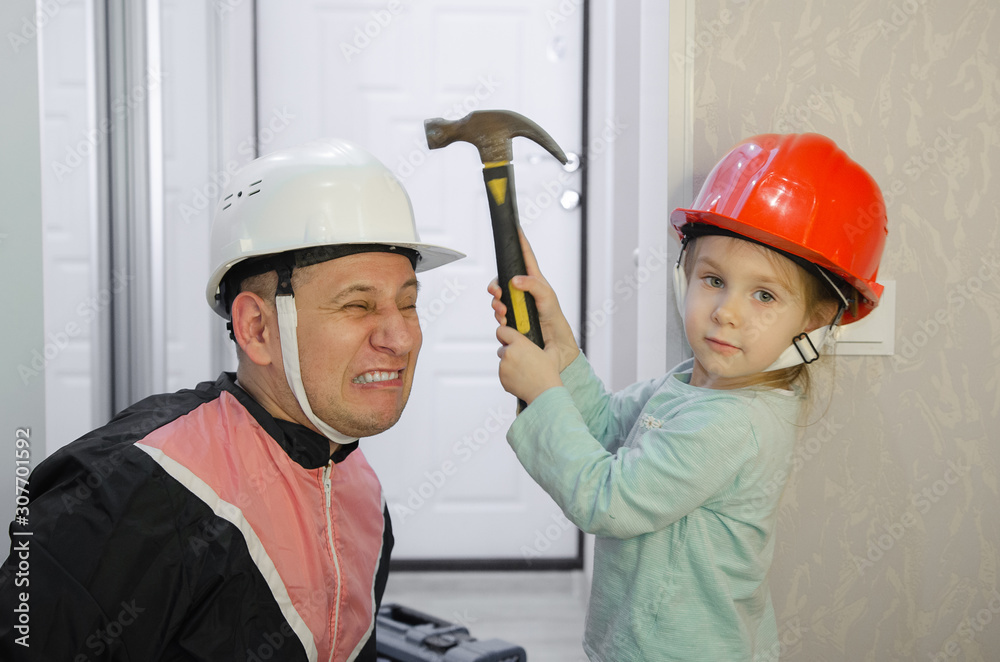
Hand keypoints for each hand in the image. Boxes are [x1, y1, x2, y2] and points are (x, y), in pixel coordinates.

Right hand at [487, 229, 580, 372]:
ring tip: (503, 312)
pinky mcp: (512, 318)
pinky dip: (499, 316)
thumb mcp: (547, 297)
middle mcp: (523, 290)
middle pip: (502, 279)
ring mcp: (516, 304)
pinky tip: (505, 321)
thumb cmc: (554, 318)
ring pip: (498, 298)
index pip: (525, 256)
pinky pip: (499, 314)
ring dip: (497, 304)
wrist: (553, 343)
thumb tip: (514, 280)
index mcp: (534, 280)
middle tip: (497, 293)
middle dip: (496, 285)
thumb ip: (532, 285)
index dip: (519, 241)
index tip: (514, 227)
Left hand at [496, 325, 562, 403]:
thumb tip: (549, 340)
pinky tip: (521, 379)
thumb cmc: (548, 373)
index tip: (507, 338)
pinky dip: (509, 376)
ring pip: (503, 362)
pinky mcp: (502, 378)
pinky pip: (503, 374)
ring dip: (510, 365)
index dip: (504, 335)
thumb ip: (548, 343)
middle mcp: (509, 353)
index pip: (501, 331)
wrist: (544, 392)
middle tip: (521, 360)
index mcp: (519, 343)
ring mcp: (503, 366)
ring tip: (524, 372)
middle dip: (509, 353)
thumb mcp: (553, 353)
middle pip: (502, 348)